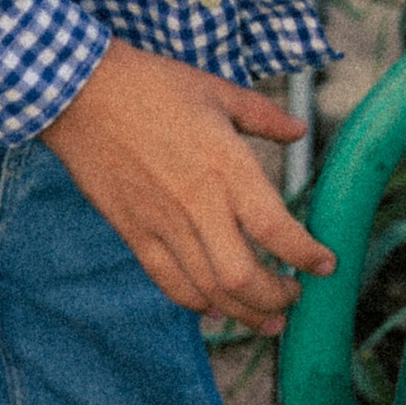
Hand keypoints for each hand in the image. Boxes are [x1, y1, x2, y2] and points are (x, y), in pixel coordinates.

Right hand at [44, 40, 335, 333]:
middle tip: (294, 298)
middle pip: (244, 276)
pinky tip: (214, 308)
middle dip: (277, 298)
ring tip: (266, 320)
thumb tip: (299, 131)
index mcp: (226, 166)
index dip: (306, 255)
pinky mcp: (133, 232)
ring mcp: (162, 223)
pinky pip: (169, 282)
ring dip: (243, 313)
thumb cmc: (152, 84)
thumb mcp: (217, 90)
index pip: (276, 229)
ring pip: (209, 290)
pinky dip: (195, 303)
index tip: (325, 264)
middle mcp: (198, 204)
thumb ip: (264, 116)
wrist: (80, 93)